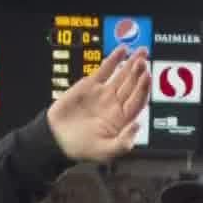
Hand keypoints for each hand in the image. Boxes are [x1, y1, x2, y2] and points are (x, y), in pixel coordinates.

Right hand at [46, 45, 151, 163]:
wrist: (55, 139)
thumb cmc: (80, 148)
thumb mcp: (105, 152)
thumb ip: (123, 142)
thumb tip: (137, 125)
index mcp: (122, 119)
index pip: (138, 101)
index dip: (143, 88)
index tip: (146, 77)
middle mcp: (116, 104)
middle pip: (133, 85)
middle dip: (139, 72)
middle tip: (143, 60)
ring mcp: (104, 93)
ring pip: (122, 75)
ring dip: (132, 63)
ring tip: (140, 53)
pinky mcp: (90, 85)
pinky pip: (105, 70)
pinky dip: (114, 59)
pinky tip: (123, 50)